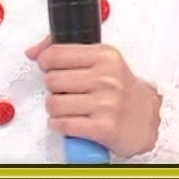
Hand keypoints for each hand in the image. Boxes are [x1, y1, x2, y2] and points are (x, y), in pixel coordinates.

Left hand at [27, 39, 161, 157]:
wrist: (146, 119)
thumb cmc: (120, 90)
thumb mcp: (101, 61)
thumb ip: (65, 51)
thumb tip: (33, 52)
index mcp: (105, 56)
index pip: (56, 54)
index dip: (46, 63)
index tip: (51, 69)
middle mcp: (107, 77)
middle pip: (52, 80)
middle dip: (54, 89)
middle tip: (66, 92)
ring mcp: (106, 103)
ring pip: (54, 104)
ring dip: (56, 109)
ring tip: (69, 108)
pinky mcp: (103, 127)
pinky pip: (62, 124)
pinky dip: (60, 125)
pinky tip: (70, 121)